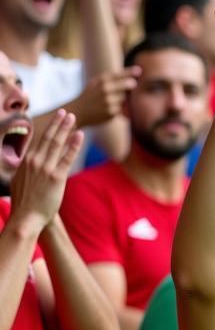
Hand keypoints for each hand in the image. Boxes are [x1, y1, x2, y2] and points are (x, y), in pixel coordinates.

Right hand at [9, 110, 82, 233]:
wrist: (26, 217)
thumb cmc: (25, 203)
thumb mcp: (20, 182)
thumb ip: (25, 171)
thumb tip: (26, 167)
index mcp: (26, 162)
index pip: (39, 141)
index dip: (49, 130)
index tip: (56, 120)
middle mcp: (34, 161)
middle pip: (48, 138)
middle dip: (57, 123)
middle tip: (65, 112)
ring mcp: (45, 168)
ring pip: (56, 143)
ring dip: (65, 128)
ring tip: (73, 117)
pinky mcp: (56, 177)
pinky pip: (67, 157)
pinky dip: (74, 145)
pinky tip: (80, 134)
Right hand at [68, 67, 139, 126]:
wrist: (79, 111)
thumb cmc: (89, 96)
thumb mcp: (95, 83)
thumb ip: (109, 80)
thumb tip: (130, 79)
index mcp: (102, 80)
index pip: (119, 74)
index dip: (130, 72)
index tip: (139, 70)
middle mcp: (106, 89)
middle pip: (127, 85)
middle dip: (130, 84)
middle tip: (133, 83)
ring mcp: (109, 100)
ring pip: (124, 98)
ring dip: (121, 99)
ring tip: (109, 100)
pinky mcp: (112, 112)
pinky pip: (121, 108)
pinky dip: (117, 108)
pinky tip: (107, 108)